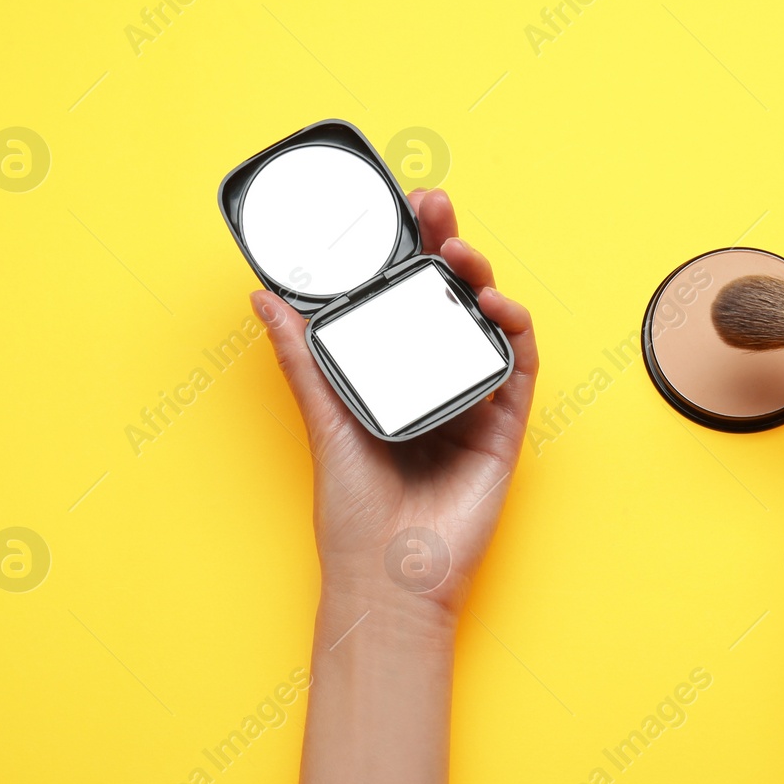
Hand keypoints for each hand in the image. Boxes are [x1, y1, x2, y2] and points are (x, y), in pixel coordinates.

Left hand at [251, 187, 538, 628]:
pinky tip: (496, 305)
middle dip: (448, 244)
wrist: (388, 577)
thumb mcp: (324, 420)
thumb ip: (302, 358)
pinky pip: (518, 367)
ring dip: (481, 276)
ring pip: (487, 321)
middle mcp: (437, 378)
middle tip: (435, 206)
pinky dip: (514, 329)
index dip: (410, 249)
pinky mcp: (505, 427)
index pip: (406, 297)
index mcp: (394, 373)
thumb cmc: (353, 512)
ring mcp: (474, 400)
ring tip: (461, 249)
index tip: (403, 207)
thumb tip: (265, 298)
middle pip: (451, 297)